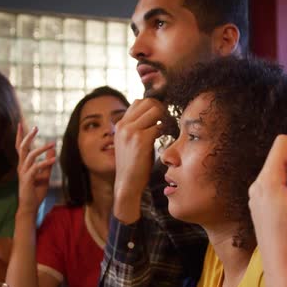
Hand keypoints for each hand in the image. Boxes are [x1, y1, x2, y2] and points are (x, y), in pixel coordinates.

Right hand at [15, 124, 55, 215]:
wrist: (30, 206)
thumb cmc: (36, 191)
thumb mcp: (45, 175)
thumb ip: (48, 163)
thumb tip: (53, 151)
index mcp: (24, 165)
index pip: (20, 147)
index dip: (20, 135)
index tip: (21, 124)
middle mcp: (22, 167)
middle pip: (22, 148)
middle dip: (28, 136)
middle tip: (36, 128)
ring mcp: (23, 173)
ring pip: (30, 155)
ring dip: (42, 148)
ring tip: (53, 144)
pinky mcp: (27, 179)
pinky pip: (36, 168)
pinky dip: (46, 162)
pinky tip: (54, 159)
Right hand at [113, 98, 164, 222]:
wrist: (127, 184)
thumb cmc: (133, 165)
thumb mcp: (129, 143)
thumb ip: (137, 129)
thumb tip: (153, 117)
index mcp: (120, 125)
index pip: (139, 102)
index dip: (152, 106)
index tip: (160, 118)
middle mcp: (124, 125)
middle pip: (148, 102)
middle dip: (161, 109)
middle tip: (166, 121)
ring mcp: (131, 131)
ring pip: (155, 110)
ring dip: (164, 118)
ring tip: (165, 130)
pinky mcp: (140, 140)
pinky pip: (159, 126)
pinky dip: (165, 130)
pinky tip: (164, 139)